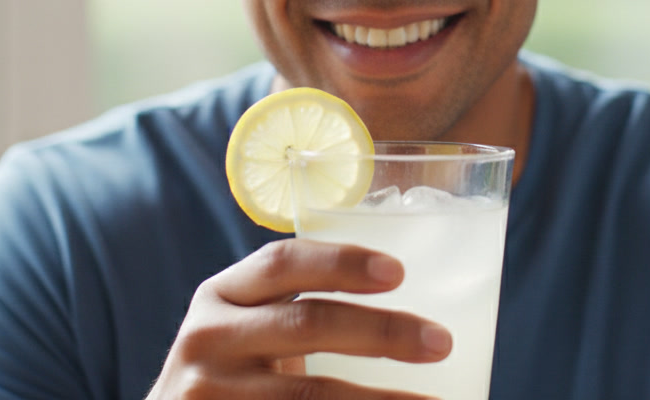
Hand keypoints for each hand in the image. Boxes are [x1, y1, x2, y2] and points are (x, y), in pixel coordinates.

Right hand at [145, 238, 452, 398]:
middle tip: (440, 342)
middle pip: (307, 325)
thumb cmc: (235, 370)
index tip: (398, 272)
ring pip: (311, 395)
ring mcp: (211, 393)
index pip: (282, 262)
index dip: (341, 263)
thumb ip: (298, 310)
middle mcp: (209, 338)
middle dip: (382, 332)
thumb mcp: (247, 328)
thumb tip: (410, 317)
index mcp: (222, 294)